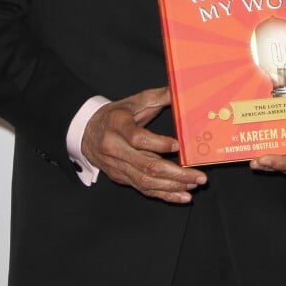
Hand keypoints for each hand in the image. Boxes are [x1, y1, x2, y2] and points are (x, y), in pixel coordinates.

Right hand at [81, 86, 206, 203]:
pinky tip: (182, 196)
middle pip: (146, 165)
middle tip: (198, 176)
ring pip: (146, 181)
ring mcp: (117, 166)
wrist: (86, 131)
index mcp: (117, 125)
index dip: (158, 144)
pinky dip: (164, 194)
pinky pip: (143, 189)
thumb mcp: (134, 101)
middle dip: (175, 173)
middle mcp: (114, 148)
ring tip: (194, 185)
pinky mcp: (121, 177)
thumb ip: (158, 96)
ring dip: (173, 186)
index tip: (178, 145)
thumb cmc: (115, 114)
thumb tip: (181, 90)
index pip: (137, 138)